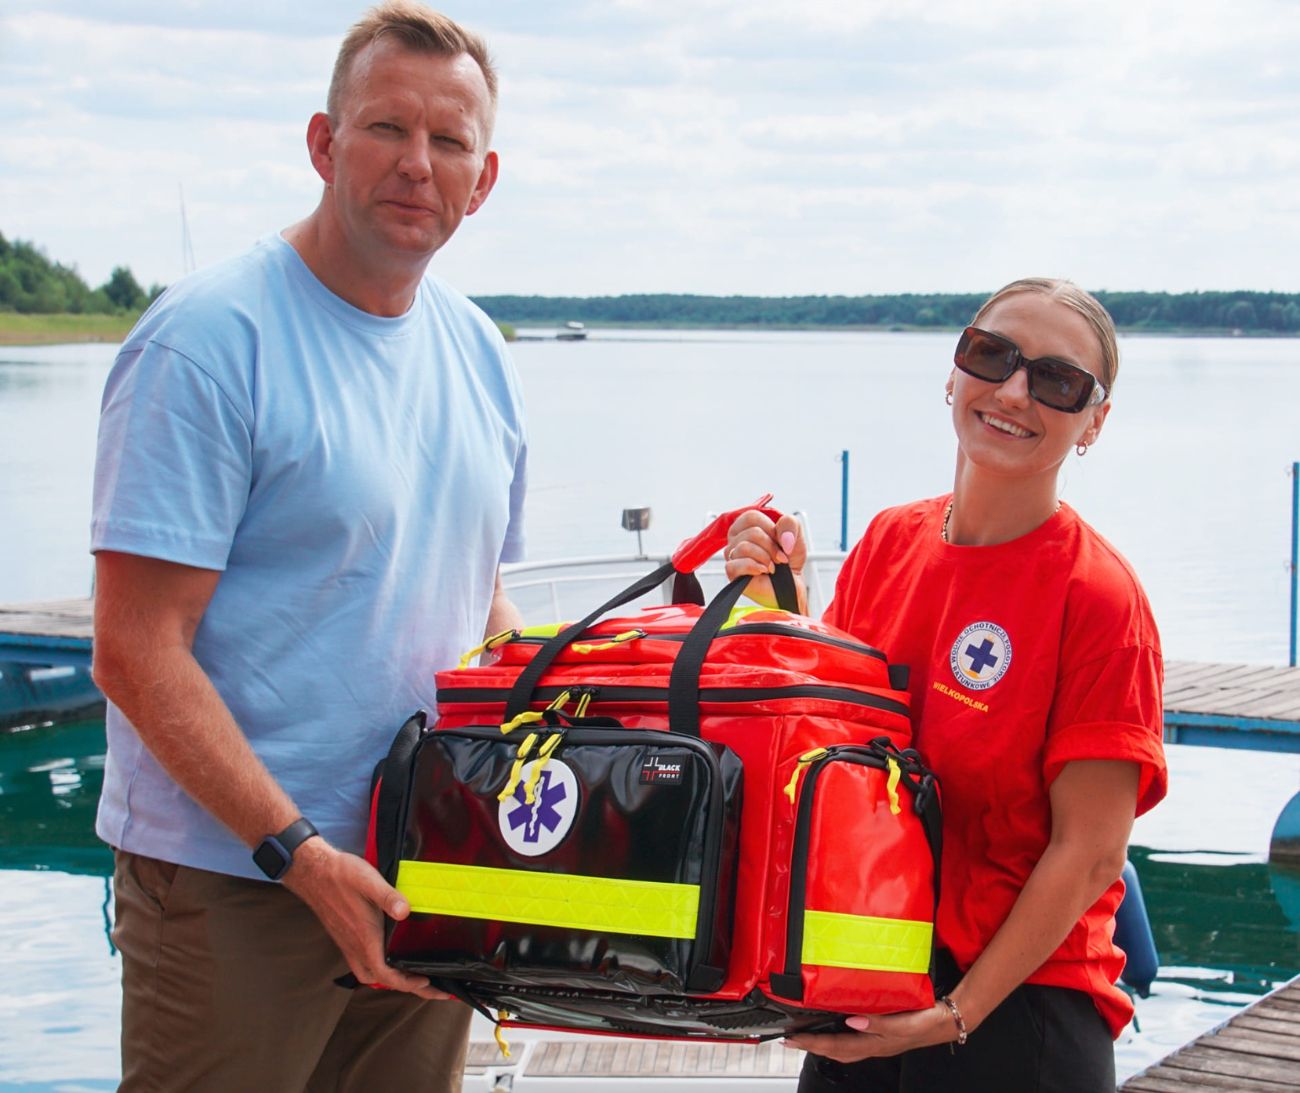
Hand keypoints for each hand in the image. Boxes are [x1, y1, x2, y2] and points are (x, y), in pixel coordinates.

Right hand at [283, 838, 452, 1000]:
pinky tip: (388, 956)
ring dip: (391, 979)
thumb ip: (388, 896)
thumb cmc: (340, 876)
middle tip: (430, 988)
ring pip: (370, 973)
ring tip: (412, 975)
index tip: (427, 982)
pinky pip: (364, 962)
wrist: (313, 873)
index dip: (408, 983)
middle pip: (381, 979)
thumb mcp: (368, 881)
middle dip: (407, 986)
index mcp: (364, 938)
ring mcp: (349, 944)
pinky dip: (379, 967)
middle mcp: (356, 947)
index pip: (386, 975)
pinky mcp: (346, 938)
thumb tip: (406, 912)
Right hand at [724, 510, 806, 608]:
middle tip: (780, 558)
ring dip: (765, 558)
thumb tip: (782, 538)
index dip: (770, 529)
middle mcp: (736, 539)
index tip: (781, 541)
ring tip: (772, 566)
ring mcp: (732, 556)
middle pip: (751, 532)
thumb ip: (790, 524)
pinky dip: (755, 568)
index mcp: (747, 526)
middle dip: (771, 546)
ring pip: (744, 547)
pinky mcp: (732, 572)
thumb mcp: (795, 536)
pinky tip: (762, 572)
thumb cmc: (789, 561)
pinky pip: (736, 564)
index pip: (752, 517)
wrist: (792, 585)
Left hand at [786, 1003, 957, 1061]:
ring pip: (841, 1047)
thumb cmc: (926, 1022)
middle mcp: (871, 1045)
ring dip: (821, 1043)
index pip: (835, 1046)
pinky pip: (851, 1039)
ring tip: (804, 1037)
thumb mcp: (903, 1023)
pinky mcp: (880, 1033)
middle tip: (790, 1040)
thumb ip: (878, 1023)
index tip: (792, 1040)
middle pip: (833, 1050)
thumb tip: (851, 1021)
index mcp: (874, 1044)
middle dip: (810, 1046)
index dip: (811, 1043)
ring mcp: (875, 1041)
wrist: (945, 1021)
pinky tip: (834, 1027)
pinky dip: (837, 1036)